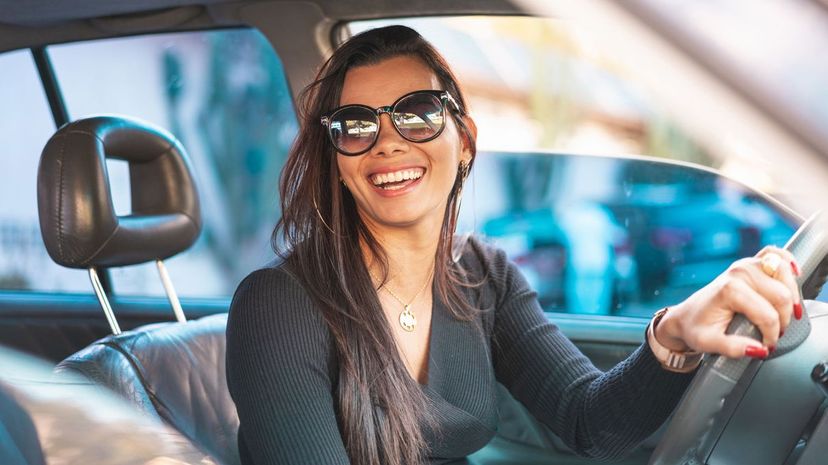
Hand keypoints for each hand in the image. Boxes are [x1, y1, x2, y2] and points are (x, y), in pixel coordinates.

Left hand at [654, 246, 802, 358]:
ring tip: (786, 313)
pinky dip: (787, 262)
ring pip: (784, 273)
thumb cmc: (696, 328)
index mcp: (729, 290)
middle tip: (775, 333)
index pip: (768, 315)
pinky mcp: (750, 263)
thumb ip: (733, 348)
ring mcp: (745, 265)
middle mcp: (739, 273)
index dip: (772, 335)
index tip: (766, 345)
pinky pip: (775, 254)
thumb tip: (759, 349)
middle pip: (782, 295)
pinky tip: (793, 275)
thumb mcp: (708, 343)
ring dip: (792, 295)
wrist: (687, 316)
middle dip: (784, 319)